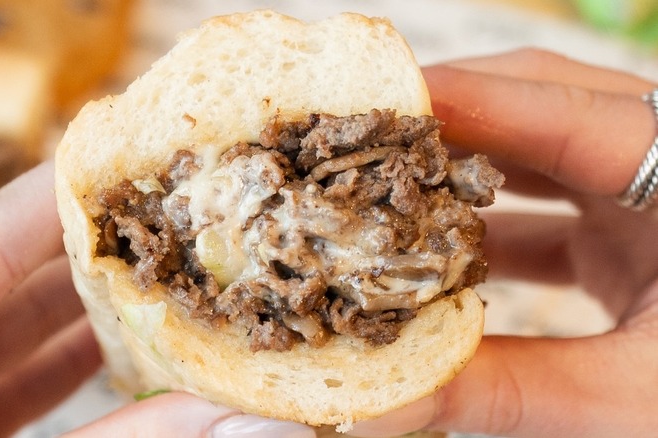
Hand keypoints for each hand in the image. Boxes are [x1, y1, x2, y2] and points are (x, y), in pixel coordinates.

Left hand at [0, 161, 316, 437]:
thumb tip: (249, 422)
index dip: (64, 197)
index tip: (138, 157)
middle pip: (0, 278)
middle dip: (91, 256)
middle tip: (174, 225)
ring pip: (6, 330)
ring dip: (88, 315)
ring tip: (166, 282)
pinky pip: (1, 381)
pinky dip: (64, 370)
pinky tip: (128, 359)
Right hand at [349, 49, 657, 436]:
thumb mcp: (635, 404)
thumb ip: (510, 395)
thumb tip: (386, 405)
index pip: (568, 116)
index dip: (468, 101)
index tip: (378, 101)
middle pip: (545, 105)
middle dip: (453, 116)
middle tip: (369, 136)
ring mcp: (648, 198)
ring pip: (541, 151)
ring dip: (465, 167)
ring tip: (387, 185)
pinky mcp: (630, 234)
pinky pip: (547, 205)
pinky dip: (489, 221)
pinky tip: (437, 250)